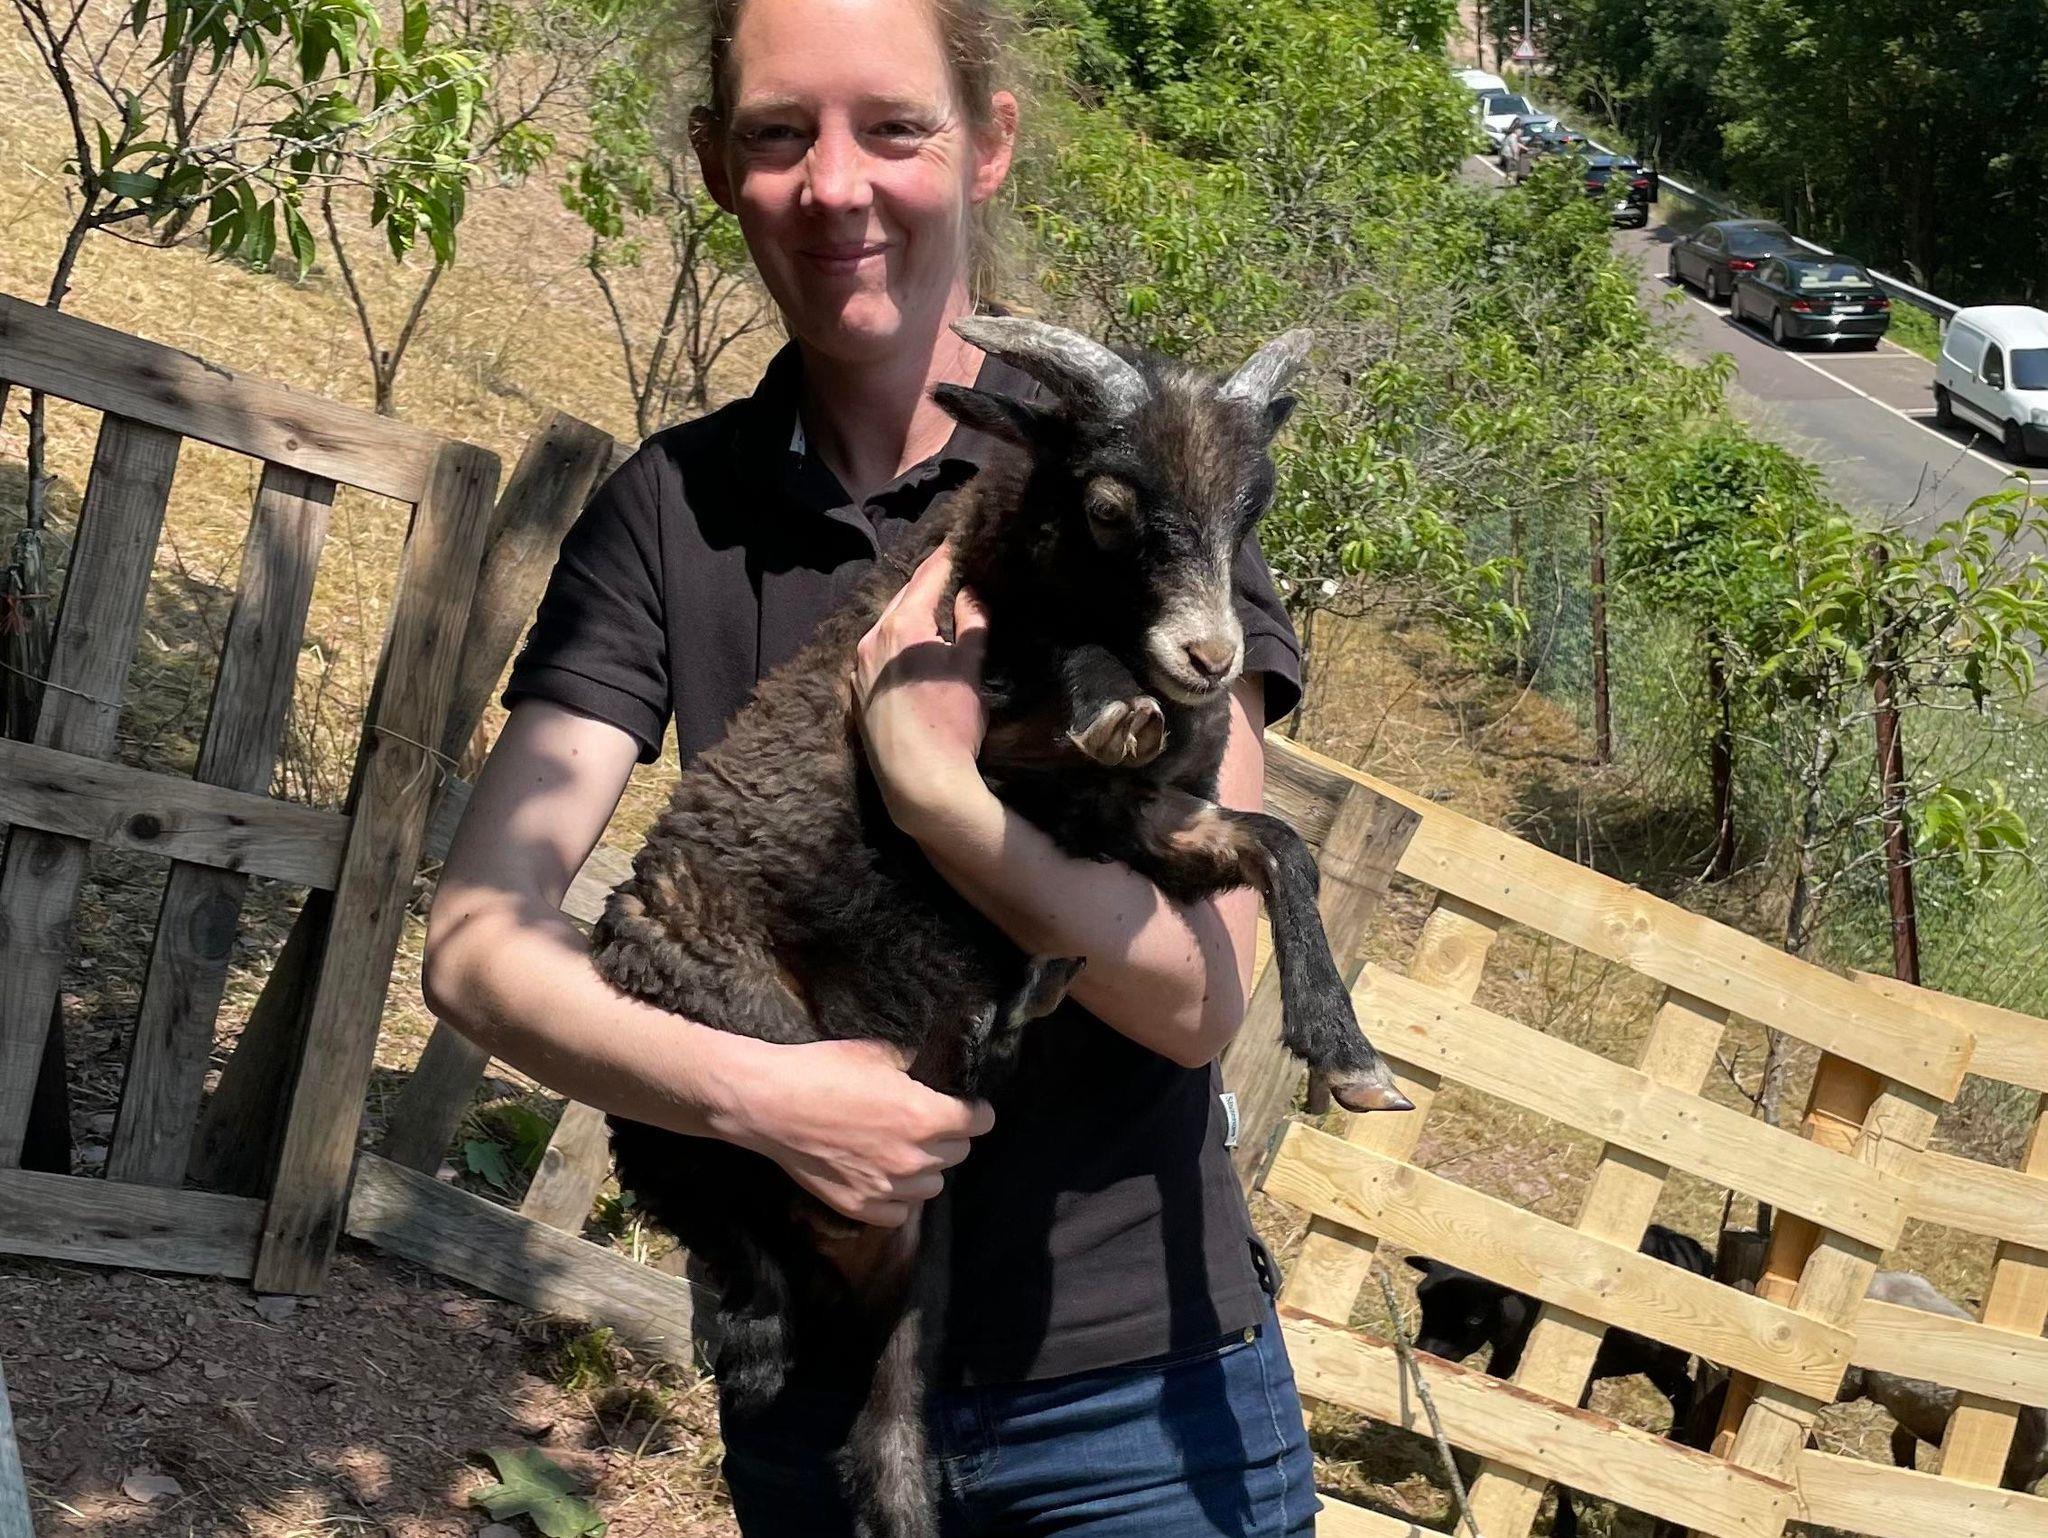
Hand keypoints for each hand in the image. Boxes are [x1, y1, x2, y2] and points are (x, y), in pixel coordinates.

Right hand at [712, 1036, 994, 1226]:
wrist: (770, 1104)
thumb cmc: (823, 1071)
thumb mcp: (879, 1053)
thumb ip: (915, 1066)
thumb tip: (932, 1069)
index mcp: (925, 1116)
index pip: (980, 1122)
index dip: (976, 1111)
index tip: (966, 1106)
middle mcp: (913, 1158)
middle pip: (959, 1153)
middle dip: (950, 1136)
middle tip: (928, 1122)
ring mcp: (886, 1188)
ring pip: (933, 1185)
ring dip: (927, 1167)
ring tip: (905, 1150)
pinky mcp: (859, 1207)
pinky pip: (900, 1212)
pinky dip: (899, 1197)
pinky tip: (885, 1177)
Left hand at [851, 541, 990, 834]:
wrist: (918, 782)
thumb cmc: (950, 724)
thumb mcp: (968, 669)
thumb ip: (971, 624)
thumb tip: (971, 594)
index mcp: (902, 626)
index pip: (927, 577)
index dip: (946, 556)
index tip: (958, 538)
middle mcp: (872, 639)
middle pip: (902, 597)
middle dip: (926, 582)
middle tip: (950, 567)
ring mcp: (860, 667)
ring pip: (887, 624)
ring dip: (910, 611)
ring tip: (934, 602)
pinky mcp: (857, 692)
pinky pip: (877, 651)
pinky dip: (896, 639)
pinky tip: (912, 645)